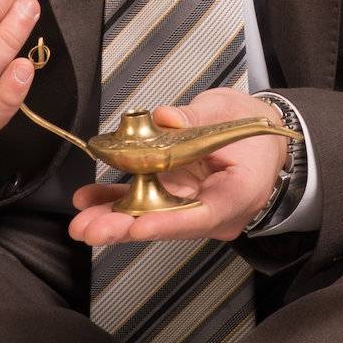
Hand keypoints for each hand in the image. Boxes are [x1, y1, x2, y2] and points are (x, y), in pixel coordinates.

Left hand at [68, 88, 287, 245]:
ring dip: (115, 219)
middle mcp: (216, 210)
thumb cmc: (252, 131)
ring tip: (82, 221)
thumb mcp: (229, 112)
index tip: (138, 226)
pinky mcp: (177, 200)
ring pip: (153, 218)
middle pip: (170, 224)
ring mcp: (194, 207)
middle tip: (93, 230)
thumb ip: (197, 116)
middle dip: (127, 227)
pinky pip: (146, 205)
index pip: (204, 214)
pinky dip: (117, 203)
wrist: (261, 139)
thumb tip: (166, 118)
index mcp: (241, 191)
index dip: (167, 223)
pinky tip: (91, 202)